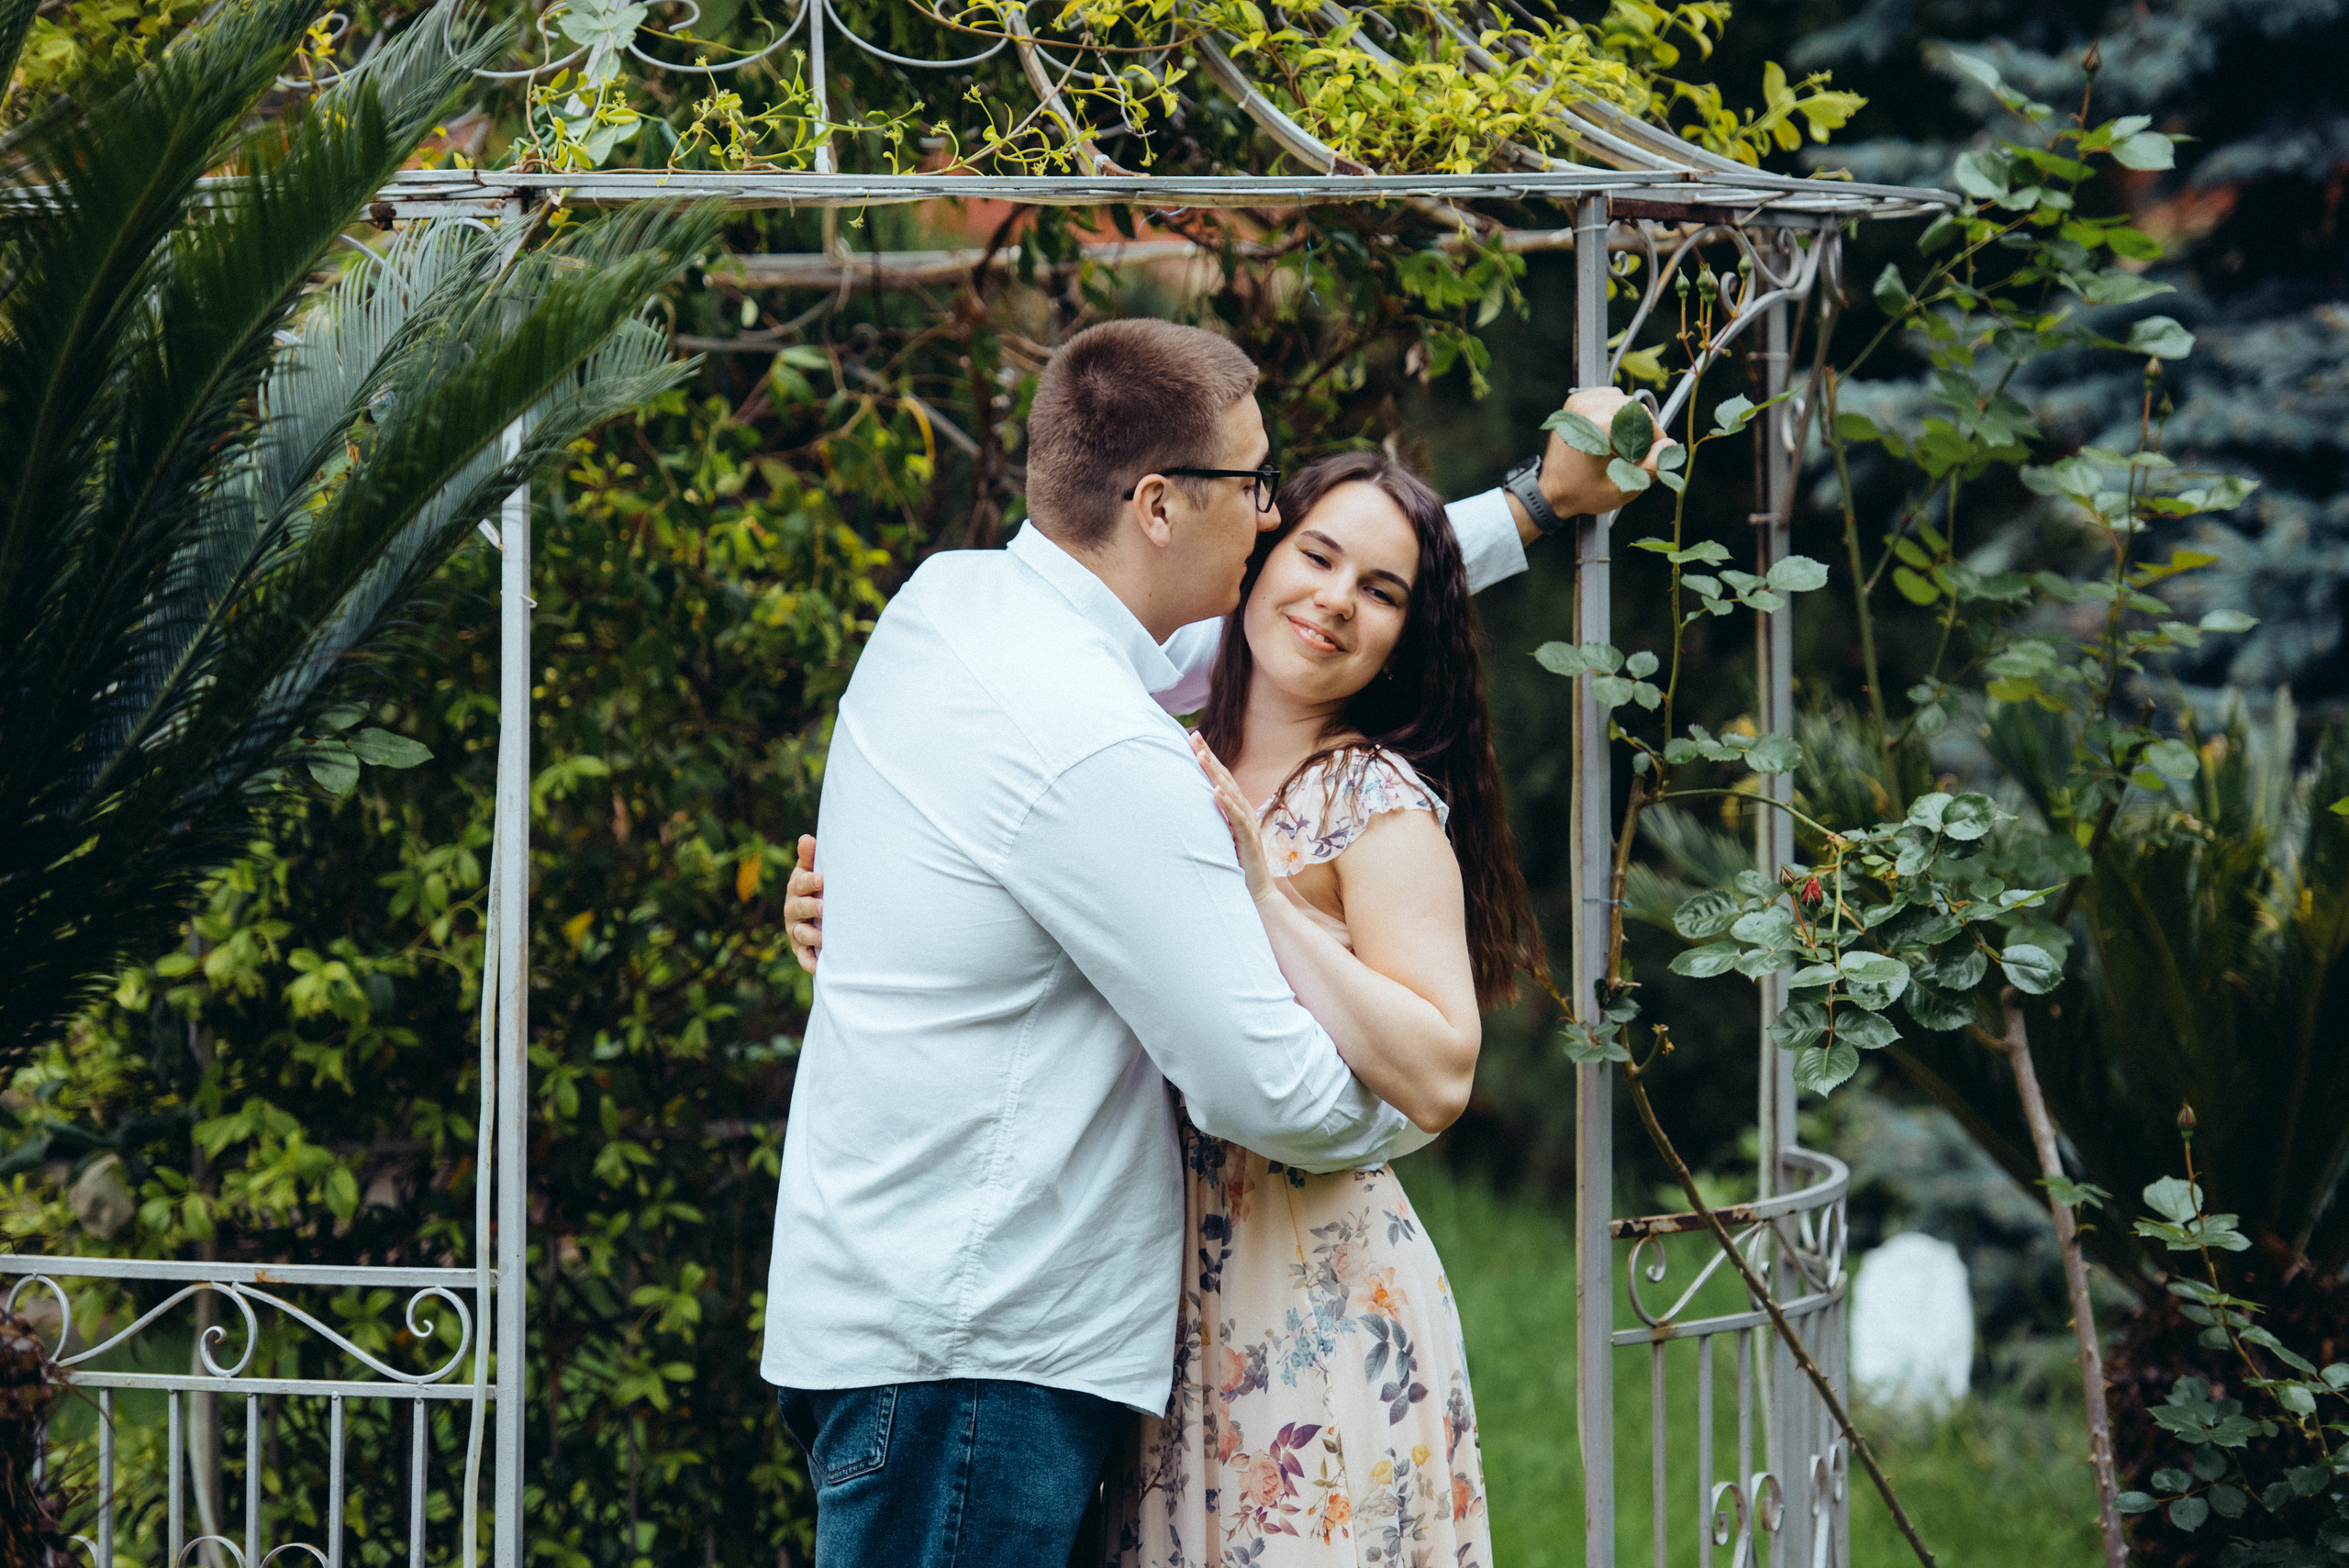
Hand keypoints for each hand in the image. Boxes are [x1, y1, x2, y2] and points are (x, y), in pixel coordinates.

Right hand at [785, 834, 822, 972]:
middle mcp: (793, 910)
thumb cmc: (817, 887)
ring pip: (801, 933)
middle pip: (799, 908)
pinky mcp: (801, 949)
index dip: (808, 882)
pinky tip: (818, 966)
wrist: (818, 915)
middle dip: (810, 907)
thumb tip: (806, 838)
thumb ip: (809, 857)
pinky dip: (809, 962)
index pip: (799, 884)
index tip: (820, 879)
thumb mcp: (812, 871)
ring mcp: (796, 930)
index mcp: (796, 889)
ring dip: (811, 935)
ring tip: (823, 937)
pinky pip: (803, 957)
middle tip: (824, 908)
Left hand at [1189, 733, 1275, 902]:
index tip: (1192, 738)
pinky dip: (1226, 804)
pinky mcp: (1249, 839)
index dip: (1207, 758)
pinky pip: (1237, 818)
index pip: (1219, 778)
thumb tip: (1188, 806)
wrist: (1256, 893)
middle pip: (1224, 778)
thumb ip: (1211, 820)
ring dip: (1215, 774)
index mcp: (1235, 809)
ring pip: (1230, 793)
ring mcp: (1247, 824)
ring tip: (1200, 757)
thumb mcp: (1219, 837)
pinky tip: (1216, 792)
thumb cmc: (1235, 865)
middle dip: (1208, 757)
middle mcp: (1243, 811)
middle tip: (1193, 736)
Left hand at [1538, 387, 1675, 516]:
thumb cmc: (1583, 492)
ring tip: (1622, 448)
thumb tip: (1670, 445)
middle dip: (1642, 431)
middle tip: (1638, 454)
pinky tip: (1611, 436)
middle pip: (1634, 408)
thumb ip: (1650, 466)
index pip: (1643, 418)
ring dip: (1629, 423)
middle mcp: (1584, 406)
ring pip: (1623, 402)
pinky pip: (1609, 399)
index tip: (1655, 455)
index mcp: (1595, 423)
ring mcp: (1578, 401)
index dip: (1655, 438)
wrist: (1551, 491)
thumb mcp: (1622, 487)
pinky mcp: (1576, 402)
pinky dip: (1616, 416)